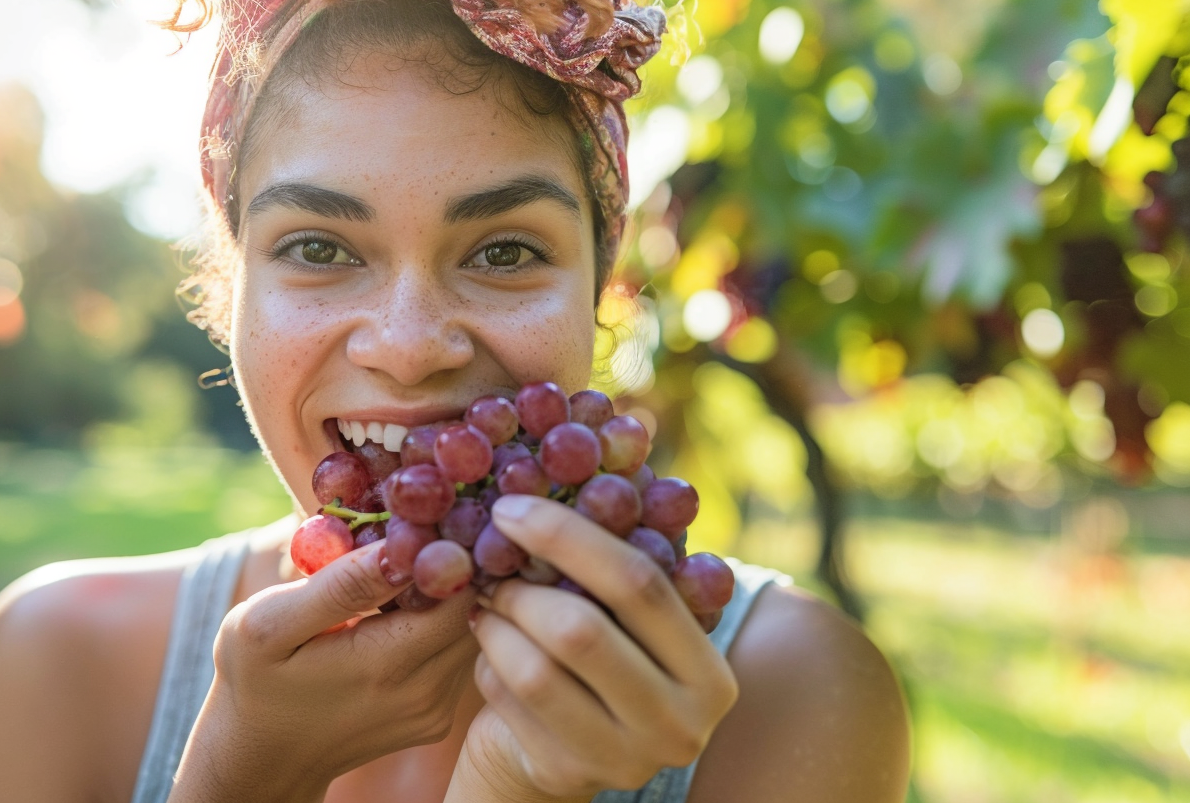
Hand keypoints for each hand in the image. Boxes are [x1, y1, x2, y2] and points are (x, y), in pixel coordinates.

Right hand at [169, 540, 477, 802]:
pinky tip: (409, 605)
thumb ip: (339, 586)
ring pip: (474, 628)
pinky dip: (445, 621)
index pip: (462, 590)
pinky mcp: (437, 716)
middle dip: (459, 564)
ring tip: (414, 564)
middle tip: (425, 528)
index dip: (453, 547)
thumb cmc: (256, 680)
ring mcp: (436, 709)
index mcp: (386, 664)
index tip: (426, 516)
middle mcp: (425, 692)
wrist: (262, 756)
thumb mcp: (269, 624)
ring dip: (454, 593)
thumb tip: (400, 547)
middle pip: (478, 607)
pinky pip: (460, 653)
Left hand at [453, 495, 738, 801]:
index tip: (514, 508)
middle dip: (522, 587)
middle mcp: (682, 724)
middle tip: (490, 564)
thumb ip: (623, 558)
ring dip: (497, 623)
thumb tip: (628, 429)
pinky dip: (488, 664)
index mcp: (709, 672)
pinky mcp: (567, 777)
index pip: (641, 585)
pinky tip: (490, 651)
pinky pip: (508, 701)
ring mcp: (625, 760)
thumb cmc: (596, 662)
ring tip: (486, 604)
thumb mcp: (626, 622)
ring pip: (536, 670)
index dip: (571, 537)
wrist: (558, 754)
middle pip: (582, 630)